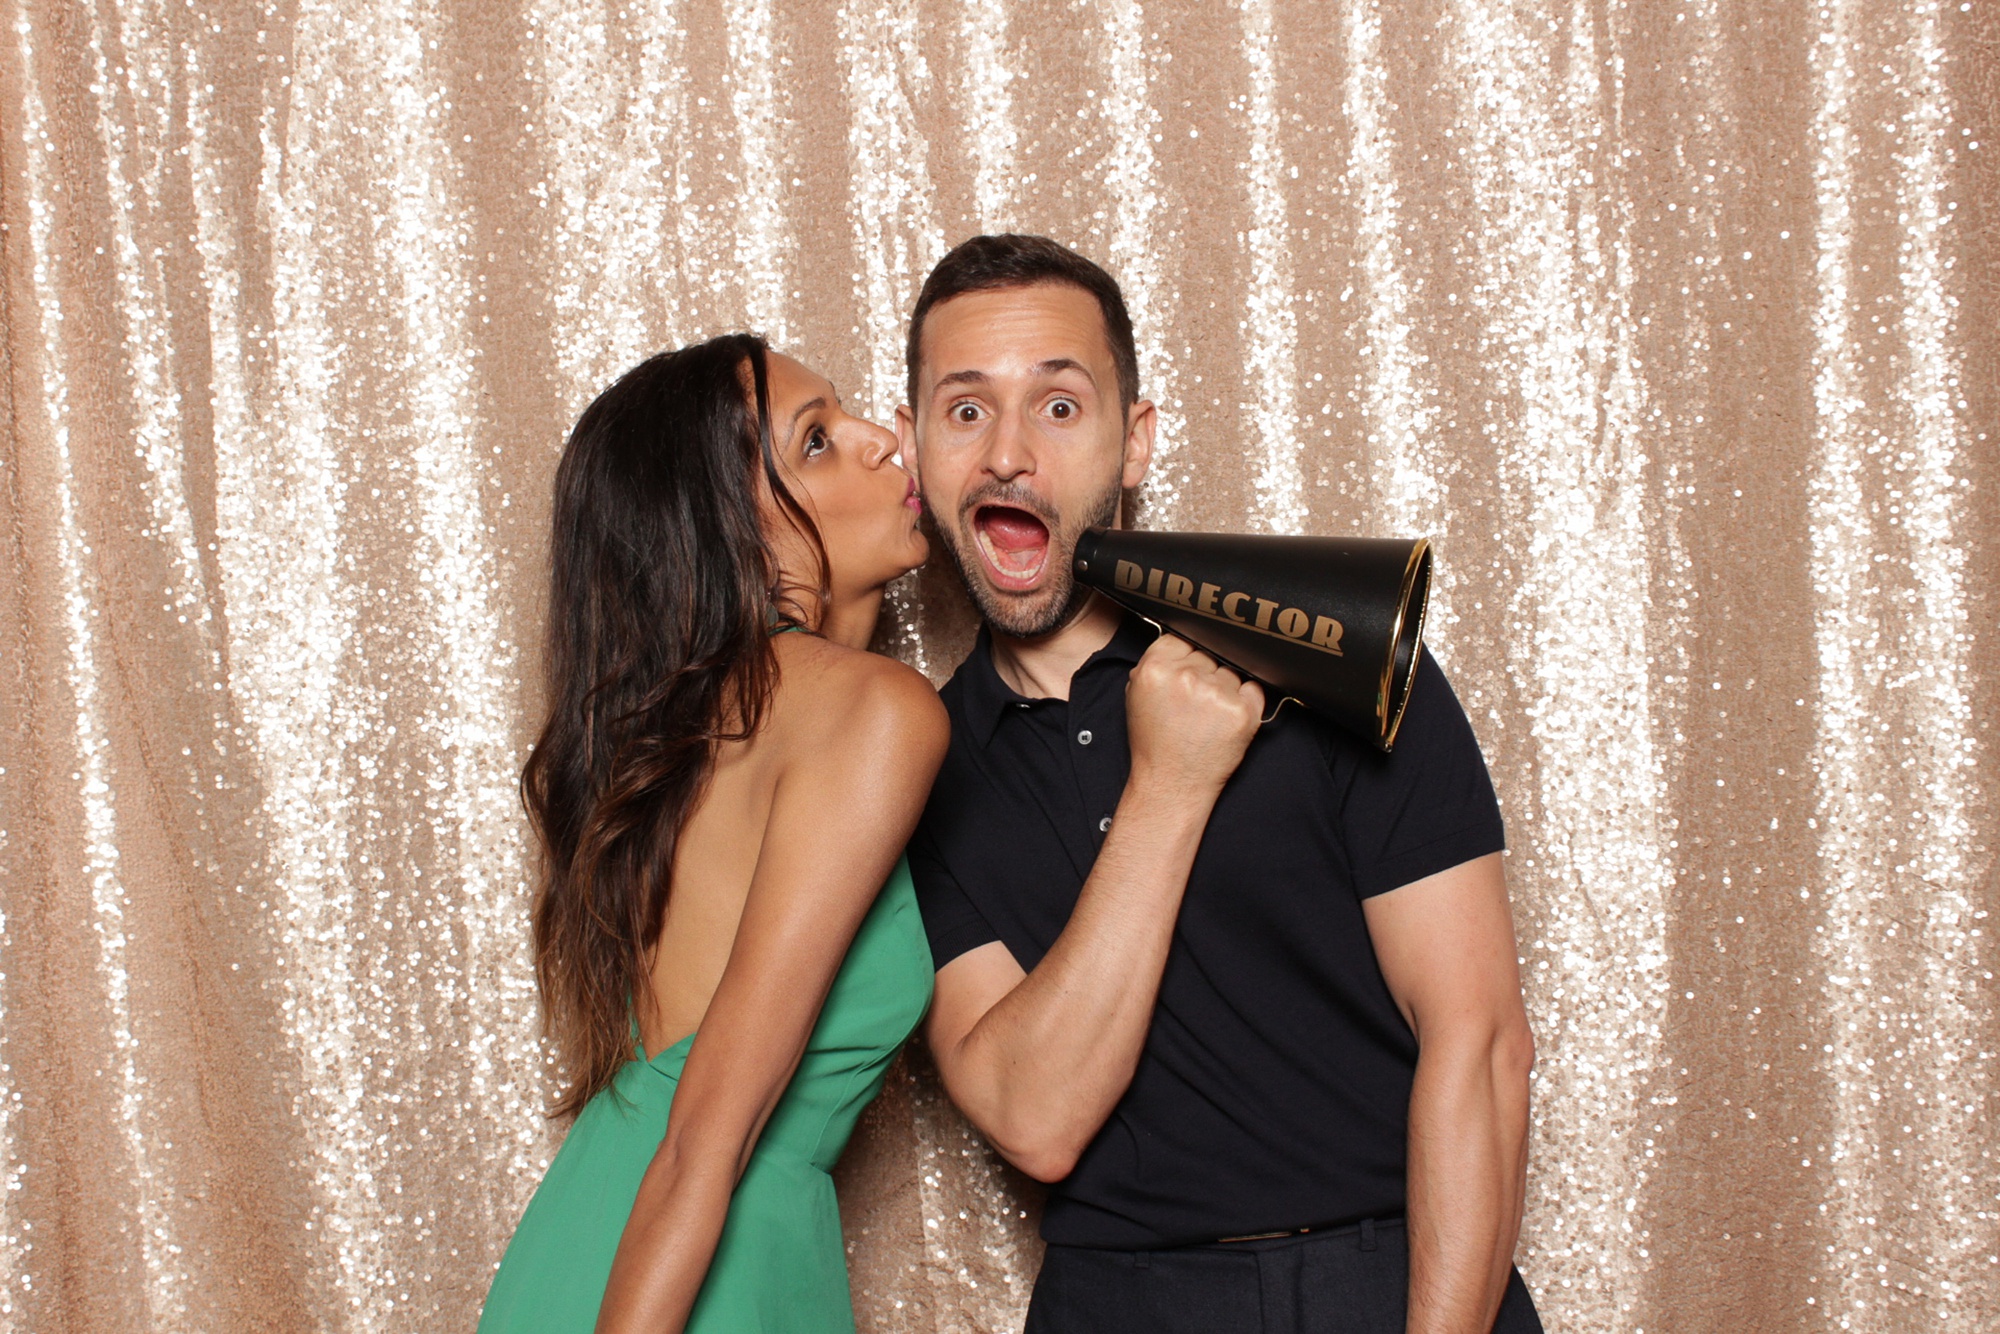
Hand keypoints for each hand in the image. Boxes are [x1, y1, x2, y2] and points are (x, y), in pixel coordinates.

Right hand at [1124, 634, 1264, 797]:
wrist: (1172, 784)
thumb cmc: (1155, 744)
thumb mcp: (1136, 696)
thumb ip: (1155, 664)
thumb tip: (1180, 643)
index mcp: (1155, 668)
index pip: (1183, 638)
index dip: (1186, 657)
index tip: (1186, 673)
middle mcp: (1186, 676)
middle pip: (1209, 654)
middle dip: (1205, 674)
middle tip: (1195, 704)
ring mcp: (1216, 693)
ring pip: (1231, 672)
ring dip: (1225, 689)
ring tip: (1208, 717)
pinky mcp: (1243, 712)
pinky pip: (1254, 688)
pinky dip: (1245, 701)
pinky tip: (1226, 720)